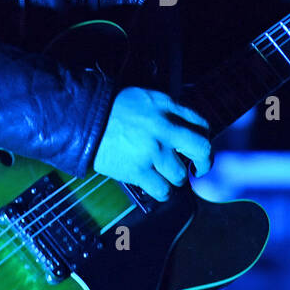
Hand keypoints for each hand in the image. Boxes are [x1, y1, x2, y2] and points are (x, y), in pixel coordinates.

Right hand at [93, 87, 211, 200]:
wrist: (85, 120)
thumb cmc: (112, 108)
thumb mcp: (145, 97)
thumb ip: (168, 108)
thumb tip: (184, 123)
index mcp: (167, 109)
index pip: (201, 125)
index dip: (204, 138)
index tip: (199, 147)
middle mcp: (165, 130)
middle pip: (201, 149)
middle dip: (204, 162)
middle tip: (199, 168)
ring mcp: (152, 152)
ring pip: (180, 175)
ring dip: (175, 178)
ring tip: (165, 174)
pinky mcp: (138, 171)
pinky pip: (162, 190)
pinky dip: (163, 192)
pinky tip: (157, 186)